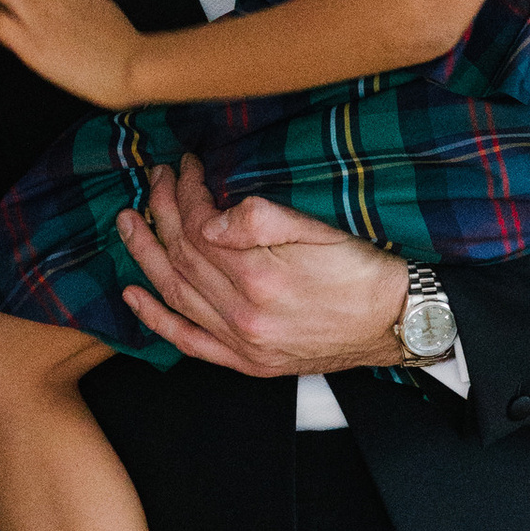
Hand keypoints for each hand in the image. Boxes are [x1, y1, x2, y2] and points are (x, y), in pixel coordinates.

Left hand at [115, 157, 408, 377]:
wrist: (401, 323)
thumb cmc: (367, 272)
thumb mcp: (321, 230)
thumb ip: (261, 219)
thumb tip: (209, 218)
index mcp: (259, 277)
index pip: (199, 227)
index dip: (187, 193)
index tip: (188, 167)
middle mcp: (243, 315)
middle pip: (183, 256)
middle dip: (163, 212)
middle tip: (156, 180)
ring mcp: (243, 343)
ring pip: (176, 293)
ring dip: (146, 255)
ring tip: (128, 224)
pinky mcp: (249, 362)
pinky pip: (189, 341)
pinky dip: (156, 319)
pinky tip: (133, 297)